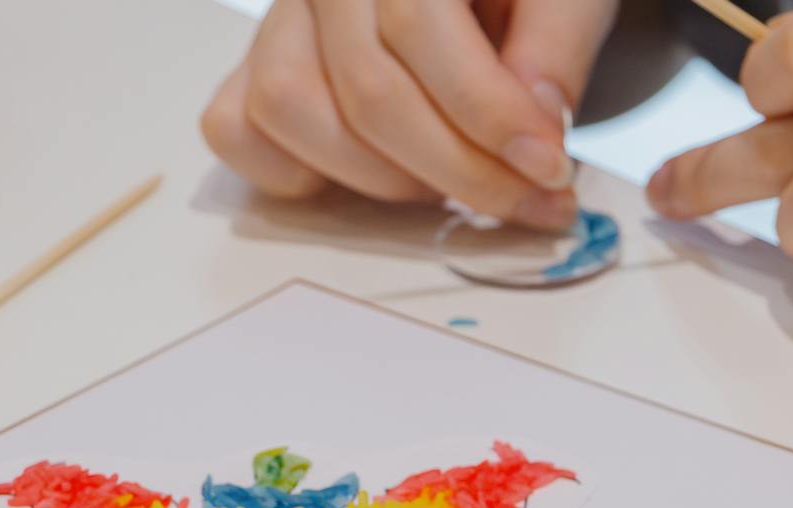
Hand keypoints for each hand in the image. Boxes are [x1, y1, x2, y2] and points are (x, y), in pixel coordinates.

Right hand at [200, 0, 618, 229]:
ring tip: (445, 179)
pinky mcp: (251, 70)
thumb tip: (535, 122)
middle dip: (459, 169)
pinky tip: (370, 173)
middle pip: (366, 90)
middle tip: (527, 199)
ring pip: (288, 109)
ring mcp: (277, 23)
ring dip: (379, 175)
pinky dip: (293, 173)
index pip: (419, 27)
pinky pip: (235, 128)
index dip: (487, 111)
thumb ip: (557, 43)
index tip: (548, 168)